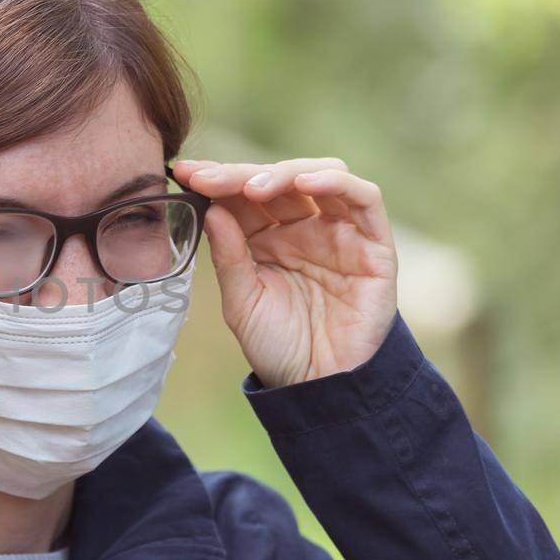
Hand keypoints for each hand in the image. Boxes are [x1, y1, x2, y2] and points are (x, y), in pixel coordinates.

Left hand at [171, 157, 398, 388]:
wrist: (320, 386)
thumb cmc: (279, 347)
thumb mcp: (241, 302)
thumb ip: (229, 256)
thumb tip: (212, 210)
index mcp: (267, 239)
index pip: (244, 195)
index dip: (217, 180)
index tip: (186, 175)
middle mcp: (304, 229)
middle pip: (277, 180)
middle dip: (241, 175)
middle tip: (210, 179)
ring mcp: (340, 233)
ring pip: (320, 176)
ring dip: (285, 173)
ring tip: (253, 189)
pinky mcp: (374, 244)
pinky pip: (364, 199)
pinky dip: (336, 182)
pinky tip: (305, 184)